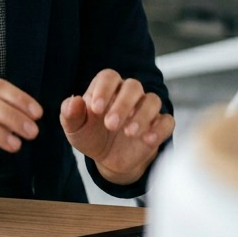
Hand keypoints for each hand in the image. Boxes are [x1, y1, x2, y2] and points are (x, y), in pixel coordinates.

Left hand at [60, 69, 173, 184]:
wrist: (108, 160)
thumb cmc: (91, 137)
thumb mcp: (75, 129)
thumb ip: (70, 114)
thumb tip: (73, 101)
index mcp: (106, 88)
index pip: (109, 76)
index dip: (103, 89)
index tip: (95, 109)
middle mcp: (128, 95)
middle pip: (133, 86)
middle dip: (123, 104)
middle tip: (110, 125)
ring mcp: (145, 109)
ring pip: (152, 100)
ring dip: (142, 116)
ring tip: (129, 133)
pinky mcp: (159, 126)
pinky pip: (167, 121)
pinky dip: (160, 129)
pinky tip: (147, 140)